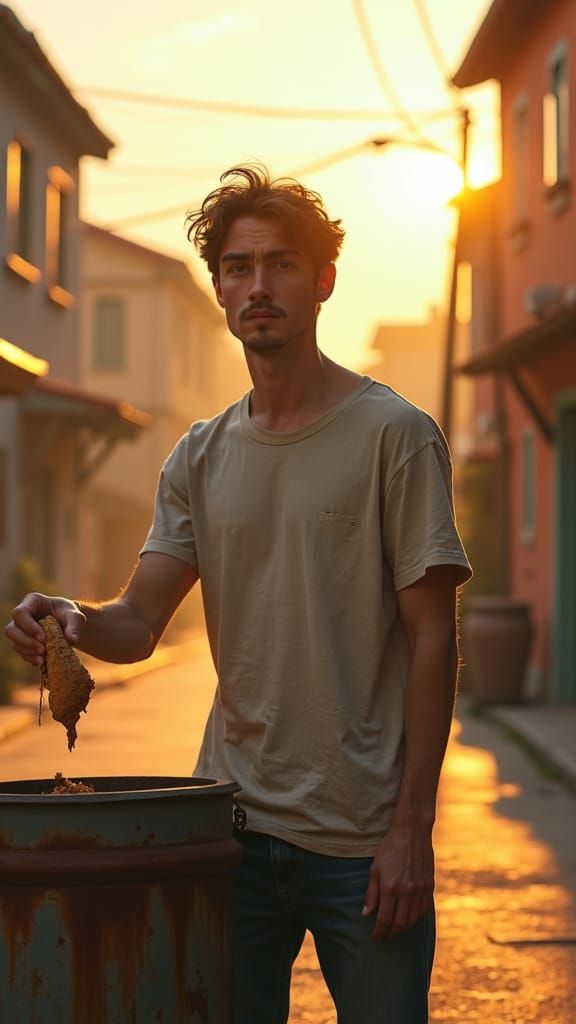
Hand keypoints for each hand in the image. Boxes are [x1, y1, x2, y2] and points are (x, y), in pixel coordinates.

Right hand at [5, 593, 85, 666]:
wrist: (69, 624)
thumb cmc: (70, 614)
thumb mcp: (75, 616)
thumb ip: (74, 626)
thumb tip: (73, 640)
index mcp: (32, 602)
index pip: (20, 613)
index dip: (28, 626)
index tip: (44, 638)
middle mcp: (22, 616)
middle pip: (11, 630)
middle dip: (26, 642)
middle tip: (43, 649)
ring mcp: (21, 630)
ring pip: (15, 643)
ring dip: (28, 652)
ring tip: (44, 658)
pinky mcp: (24, 643)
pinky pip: (22, 652)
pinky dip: (31, 658)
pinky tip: (42, 662)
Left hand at [362, 822, 434, 939]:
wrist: (412, 831)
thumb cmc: (390, 848)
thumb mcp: (375, 868)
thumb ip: (371, 893)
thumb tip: (366, 914)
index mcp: (390, 886)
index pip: (384, 919)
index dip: (379, 931)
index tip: (375, 936)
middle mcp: (406, 891)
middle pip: (399, 923)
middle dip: (390, 933)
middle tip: (384, 935)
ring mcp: (420, 889)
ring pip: (412, 919)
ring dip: (403, 928)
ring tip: (395, 929)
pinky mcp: (429, 886)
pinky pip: (423, 910)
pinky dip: (415, 918)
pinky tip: (409, 918)